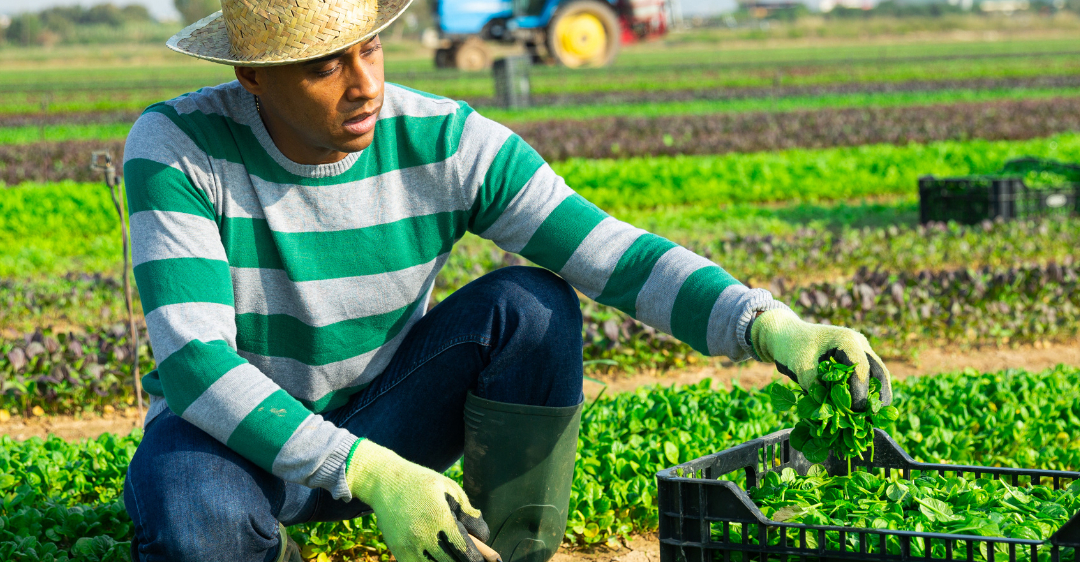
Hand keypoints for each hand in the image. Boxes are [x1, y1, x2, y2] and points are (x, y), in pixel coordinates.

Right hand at [346, 439, 489, 561]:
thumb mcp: (449, 488)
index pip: (463, 549)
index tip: (485, 560)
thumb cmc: (422, 483)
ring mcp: (408, 545)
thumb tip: (483, 535)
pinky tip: (438, 557)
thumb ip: (467, 511)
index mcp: (439, 517)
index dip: (477, 558)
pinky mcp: (397, 551)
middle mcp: (422, 535)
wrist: (384, 482)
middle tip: (474, 559)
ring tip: (455, 556)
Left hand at [750, 308, 891, 410]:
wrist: (786, 335)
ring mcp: (859, 351)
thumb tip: (829, 411)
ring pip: (877, 374)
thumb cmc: (792, 348)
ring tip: (872, 416)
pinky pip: (868, 377)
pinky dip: (867, 392)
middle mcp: (858, 344)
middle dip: (878, 395)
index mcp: (847, 341)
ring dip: (876, 395)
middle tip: (874, 417)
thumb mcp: (800, 367)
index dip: (861, 392)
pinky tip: (863, 410)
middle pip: (878, 371)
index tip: (855, 410)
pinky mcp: (856, 360)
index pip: (861, 369)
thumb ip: (814, 386)